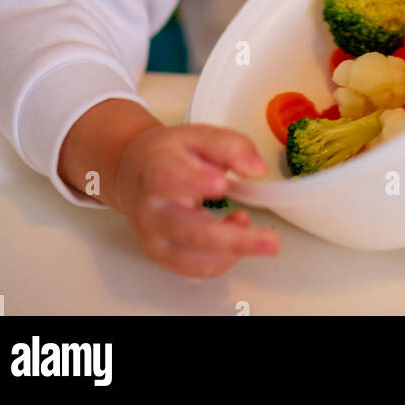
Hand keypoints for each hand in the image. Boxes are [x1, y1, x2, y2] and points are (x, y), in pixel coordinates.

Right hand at [115, 122, 279, 277]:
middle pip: (188, 231)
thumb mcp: (197, 136)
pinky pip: (196, 269)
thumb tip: (257, 169)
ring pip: (193, 259)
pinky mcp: (163, 258)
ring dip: (233, 252)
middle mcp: (151, 210)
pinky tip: (237, 234)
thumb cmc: (168, 155)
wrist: (134, 173)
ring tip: (260, 235)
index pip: (168, 178)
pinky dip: (224, 258)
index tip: (221, 184)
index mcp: (154, 171)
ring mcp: (155, 239)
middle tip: (270, 240)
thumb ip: (229, 146)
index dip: (194, 182)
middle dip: (232, 239)